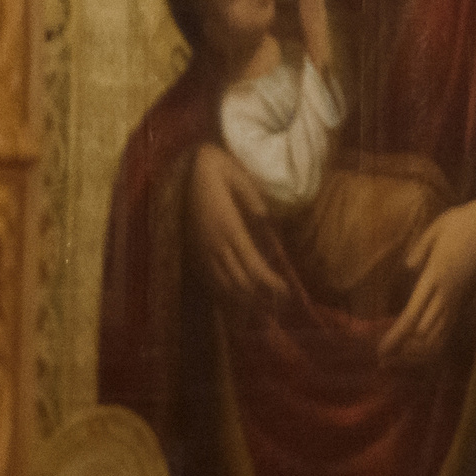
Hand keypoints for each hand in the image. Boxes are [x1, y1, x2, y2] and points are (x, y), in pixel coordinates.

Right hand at [186, 144, 286, 309]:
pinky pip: (209, 277)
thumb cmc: (221, 169)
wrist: (189, 166)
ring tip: (261, 309)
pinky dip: (223, 291)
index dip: (269, 283)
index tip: (286, 292)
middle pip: (239, 281)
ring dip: (242, 299)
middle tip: (280, 306)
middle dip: (260, 298)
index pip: (252, 265)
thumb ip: (255, 203)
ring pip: (222, 283)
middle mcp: (214, 243)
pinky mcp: (194, 248)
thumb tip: (266, 223)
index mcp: (229, 228)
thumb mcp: (243, 181)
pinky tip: (234, 299)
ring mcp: (202, 247)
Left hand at [380, 199, 475, 366]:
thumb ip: (420, 249)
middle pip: (424, 334)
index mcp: (436, 276)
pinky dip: (434, 344)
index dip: (396, 336)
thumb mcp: (438, 227)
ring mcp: (459, 299)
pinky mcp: (466, 300)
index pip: (413, 315)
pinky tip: (421, 348)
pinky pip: (449, 329)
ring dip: (418, 352)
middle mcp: (448, 294)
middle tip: (382, 361)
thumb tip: (408, 266)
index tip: (380, 351)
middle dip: (403, 351)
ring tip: (399, 359)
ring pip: (438, 337)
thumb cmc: (467, 222)